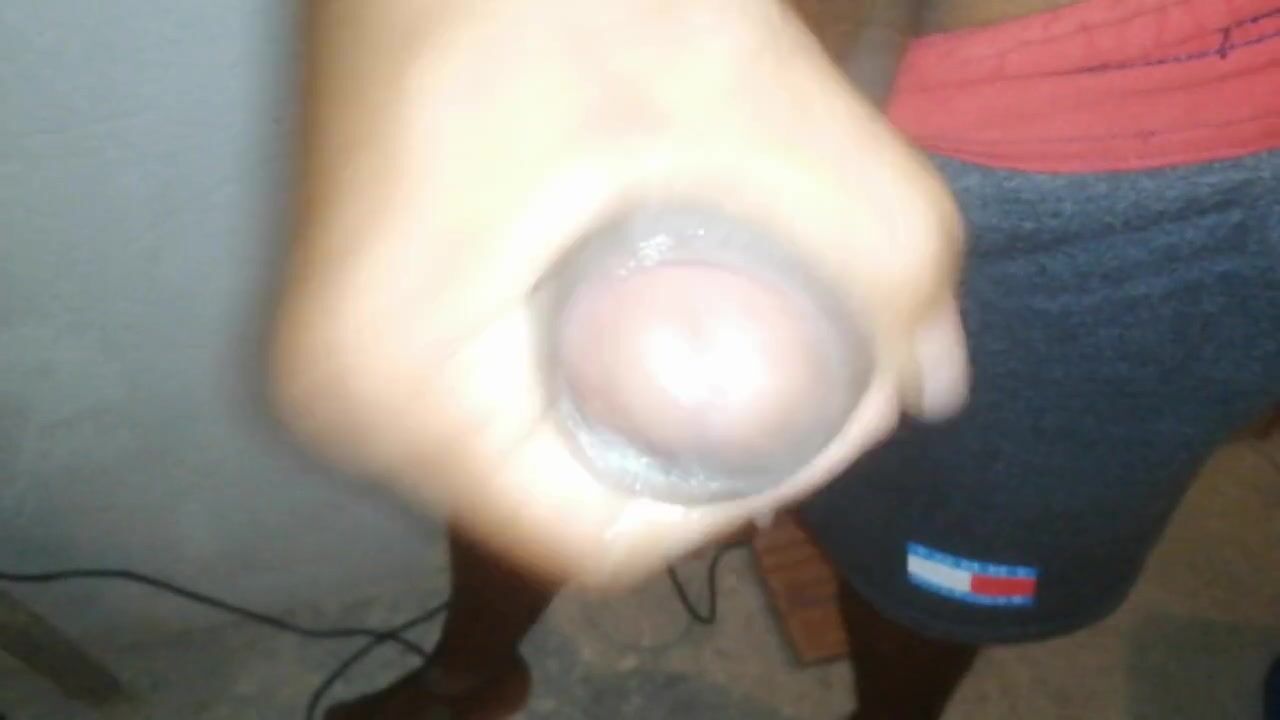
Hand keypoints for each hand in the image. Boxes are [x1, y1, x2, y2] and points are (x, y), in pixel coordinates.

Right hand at [270, 0, 967, 589]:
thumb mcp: (748, 93)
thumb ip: (882, 240)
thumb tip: (934, 383)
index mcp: (396, 384)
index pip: (607, 535)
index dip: (745, 488)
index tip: (836, 399)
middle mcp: (340, 402)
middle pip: (571, 501)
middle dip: (711, 454)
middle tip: (815, 369)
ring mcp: (336, 363)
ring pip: (537, 457)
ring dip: (656, 419)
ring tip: (758, 344)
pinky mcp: (357, 322)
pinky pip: (496, 407)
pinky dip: (594, 383)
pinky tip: (667, 323)